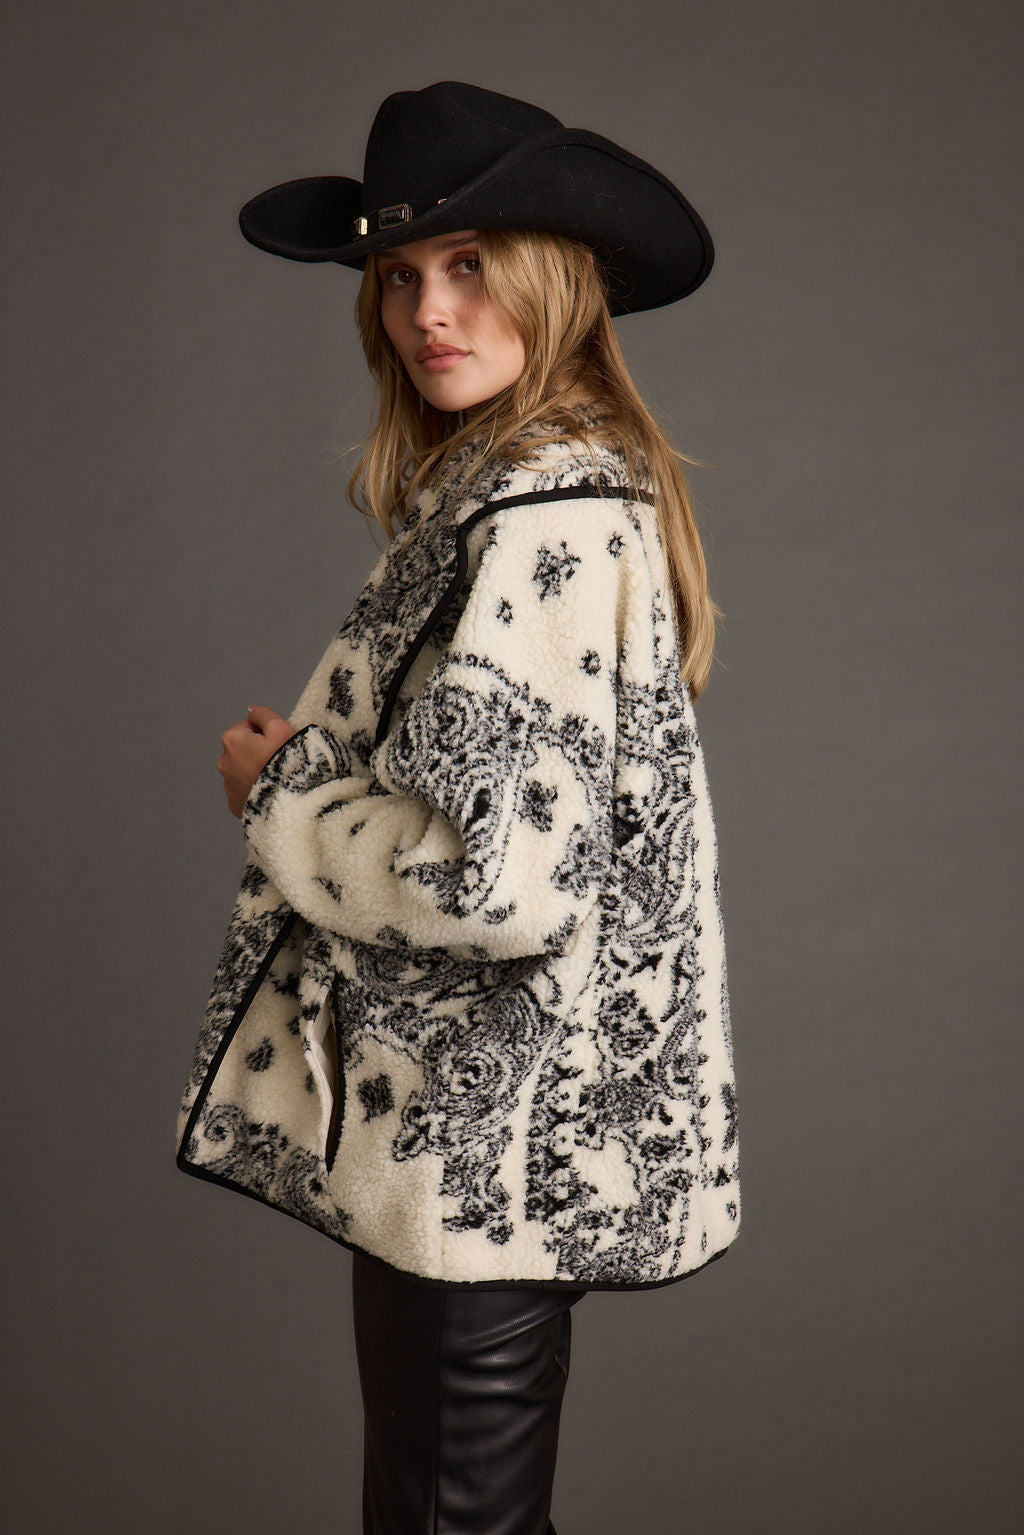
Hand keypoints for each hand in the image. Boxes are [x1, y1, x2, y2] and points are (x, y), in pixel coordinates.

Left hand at [217, 704, 296, 818]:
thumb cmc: (286, 762)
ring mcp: (228, 786)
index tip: (278, 743)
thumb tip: (251, 710)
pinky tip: (269, 790)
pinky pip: (244, 792)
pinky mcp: (235, 803)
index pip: (248, 727)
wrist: (290, 799)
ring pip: (243, 772)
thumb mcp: (281, 728)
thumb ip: (264, 714)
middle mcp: (224, 762)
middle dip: (257, 752)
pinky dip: (255, 790)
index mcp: (232, 740)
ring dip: (255, 772)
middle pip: (244, 750)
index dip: (266, 733)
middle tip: (278, 760)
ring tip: (275, 777)